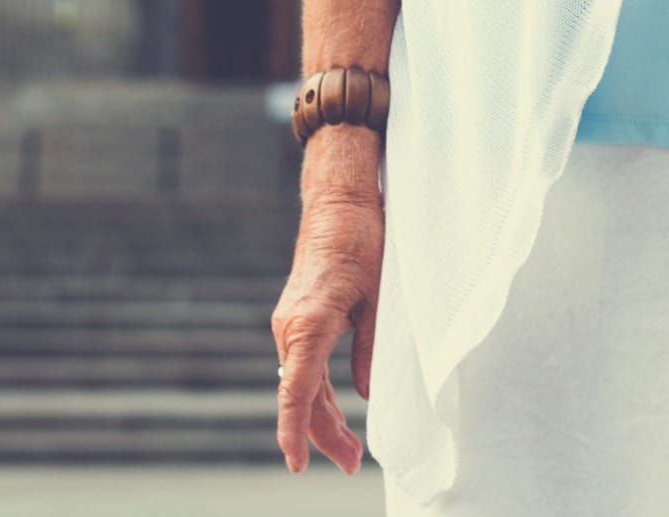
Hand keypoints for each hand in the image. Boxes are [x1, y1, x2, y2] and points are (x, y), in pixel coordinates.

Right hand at [271, 154, 383, 474]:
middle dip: (322, 436)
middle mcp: (290, 329)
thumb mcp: (378, 297)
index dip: (297, 432)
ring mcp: (290, 325)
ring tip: (348, 451)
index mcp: (309, 324)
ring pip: (300, 385)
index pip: (297, 392)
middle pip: (300, 397)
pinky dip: (317, 394)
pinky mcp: (297, 320)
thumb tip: (366, 394)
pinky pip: (302, 367)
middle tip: (349, 466)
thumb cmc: (361, 241)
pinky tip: (335, 412)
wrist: (338, 203)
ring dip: (321, 418)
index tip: (297, 466)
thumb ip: (371, 348)